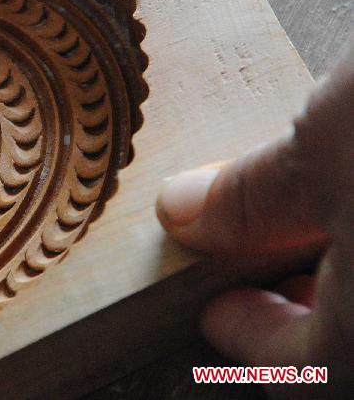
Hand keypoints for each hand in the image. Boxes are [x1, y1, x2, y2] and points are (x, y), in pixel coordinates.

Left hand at [157, 43, 353, 395]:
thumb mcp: (331, 148)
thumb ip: (252, 196)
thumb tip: (183, 212)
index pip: (307, 373)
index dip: (251, 344)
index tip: (216, 315)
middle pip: (350, 344)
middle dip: (302, 311)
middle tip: (255, 271)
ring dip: (343, 276)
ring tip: (305, 227)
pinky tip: (353, 192)